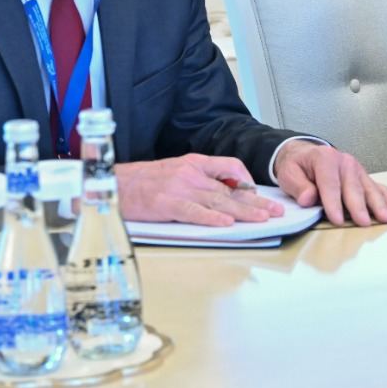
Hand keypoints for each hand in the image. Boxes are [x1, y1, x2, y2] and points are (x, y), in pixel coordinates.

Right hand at [116, 154, 284, 225]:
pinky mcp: (167, 204)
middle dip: (256, 201)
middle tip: (275, 211)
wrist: (111, 184)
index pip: (229, 166)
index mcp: (193, 163)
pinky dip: (211, 218)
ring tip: (262, 219)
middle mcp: (190, 174)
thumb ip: (197, 180)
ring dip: (243, 212)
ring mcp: (179, 189)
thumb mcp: (174, 172)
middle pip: (230, 189)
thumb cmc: (141, 182)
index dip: (247, 181)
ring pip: (219, 201)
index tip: (259, 194)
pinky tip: (226, 223)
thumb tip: (223, 195)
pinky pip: (194, 212)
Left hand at [273, 141, 386, 226]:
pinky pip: (378, 186)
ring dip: (378, 204)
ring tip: (385, 218)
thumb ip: (298, 186)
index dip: (333, 203)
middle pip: (353, 187)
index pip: (330, 184)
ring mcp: (357, 169)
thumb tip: (308, 198)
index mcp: (325, 159)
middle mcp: (345, 162)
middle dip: (359, 206)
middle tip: (364, 223)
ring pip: (369, 188)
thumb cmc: (297, 166)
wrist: (305, 155)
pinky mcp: (364, 177)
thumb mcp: (288, 173)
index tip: (337, 220)